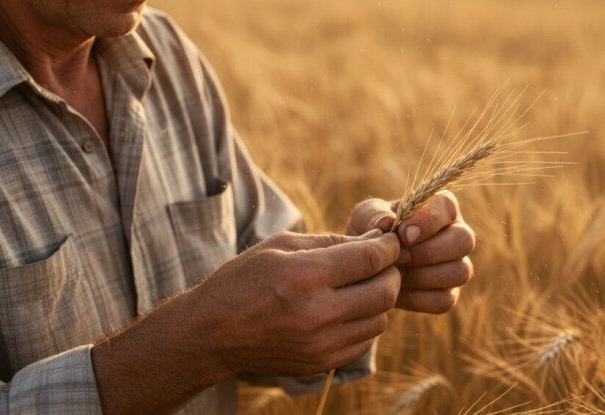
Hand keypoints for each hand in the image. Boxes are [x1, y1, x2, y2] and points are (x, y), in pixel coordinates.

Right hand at [194, 231, 400, 375]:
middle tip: (384, 263)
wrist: (212, 332)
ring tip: (363, 286)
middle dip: (392, 272)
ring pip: (380, 320)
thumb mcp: (281, 245)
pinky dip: (365, 323)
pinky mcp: (320, 363)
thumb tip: (374, 241)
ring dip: (380, 300)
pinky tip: (348, 310)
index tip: (391, 241)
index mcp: (304, 276)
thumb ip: (331, 241)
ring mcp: (320, 344)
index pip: (370, 259)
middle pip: (384, 292)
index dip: (389, 247)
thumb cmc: (244, 280)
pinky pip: (364, 342)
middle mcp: (316, 314)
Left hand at [346, 191, 474, 313]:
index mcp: (440, 207)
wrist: (364, 267)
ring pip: (459, 272)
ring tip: (394, 273)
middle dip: (428, 251)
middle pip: (464, 241)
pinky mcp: (449, 294)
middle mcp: (457, 234)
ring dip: (423, 275)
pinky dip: (418, 298)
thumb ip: (376, 216)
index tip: (403, 234)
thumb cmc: (371, 233)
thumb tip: (389, 223)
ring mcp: (457, 266)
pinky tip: (397, 291)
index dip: (428, 221)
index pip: (447, 207)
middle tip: (398, 257)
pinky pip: (445, 299)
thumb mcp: (365, 217)